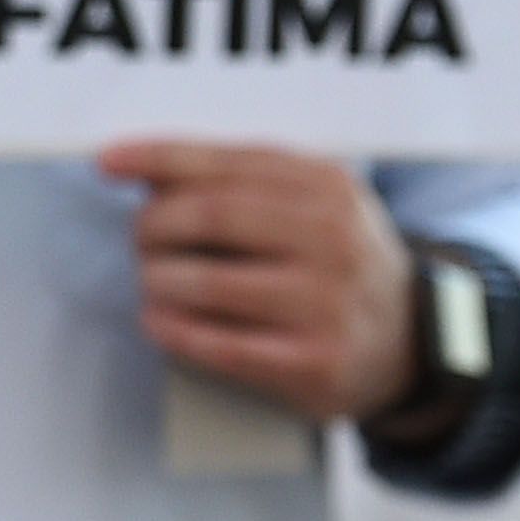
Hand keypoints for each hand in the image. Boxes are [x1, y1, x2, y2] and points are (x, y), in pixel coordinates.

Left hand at [99, 141, 415, 423]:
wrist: (411, 341)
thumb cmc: (337, 262)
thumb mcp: (312, 204)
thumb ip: (241, 181)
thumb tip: (147, 170)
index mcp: (328, 186)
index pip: (223, 163)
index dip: (156, 157)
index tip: (109, 162)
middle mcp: (333, 238)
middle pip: (208, 217)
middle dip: (153, 226)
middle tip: (141, 238)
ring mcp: (326, 303)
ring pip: (205, 283)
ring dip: (157, 280)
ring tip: (152, 280)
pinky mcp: (315, 362)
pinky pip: (222, 346)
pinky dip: (176, 331)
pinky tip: (159, 321)